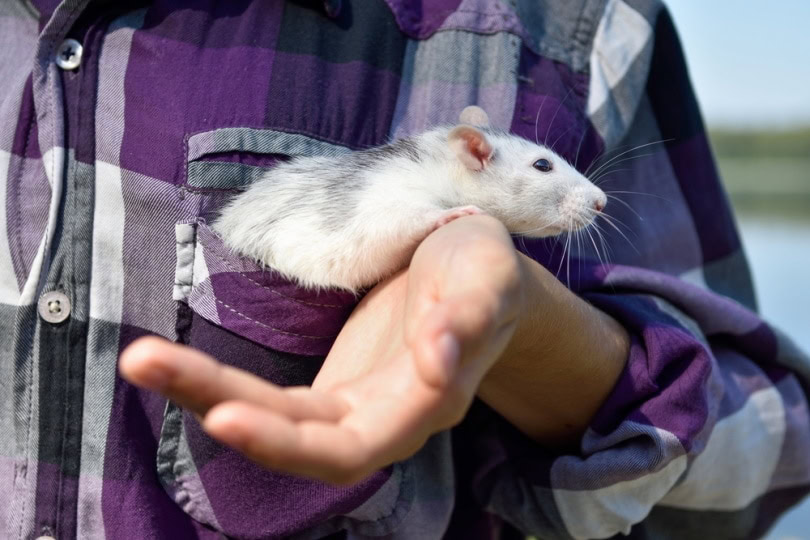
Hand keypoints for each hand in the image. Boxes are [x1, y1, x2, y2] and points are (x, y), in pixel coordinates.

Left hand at [120, 215, 524, 483]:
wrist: (477, 278)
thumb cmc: (487, 273)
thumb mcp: (488, 276)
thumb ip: (469, 318)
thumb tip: (436, 359)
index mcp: (427, 404)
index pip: (352, 447)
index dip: (288, 442)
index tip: (225, 415)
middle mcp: (384, 420)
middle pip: (295, 443)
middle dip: (219, 406)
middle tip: (141, 361)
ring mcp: (352, 405)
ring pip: (273, 421)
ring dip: (206, 395)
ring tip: (141, 358)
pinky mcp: (331, 386)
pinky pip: (270, 398)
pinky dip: (222, 383)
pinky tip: (176, 364)